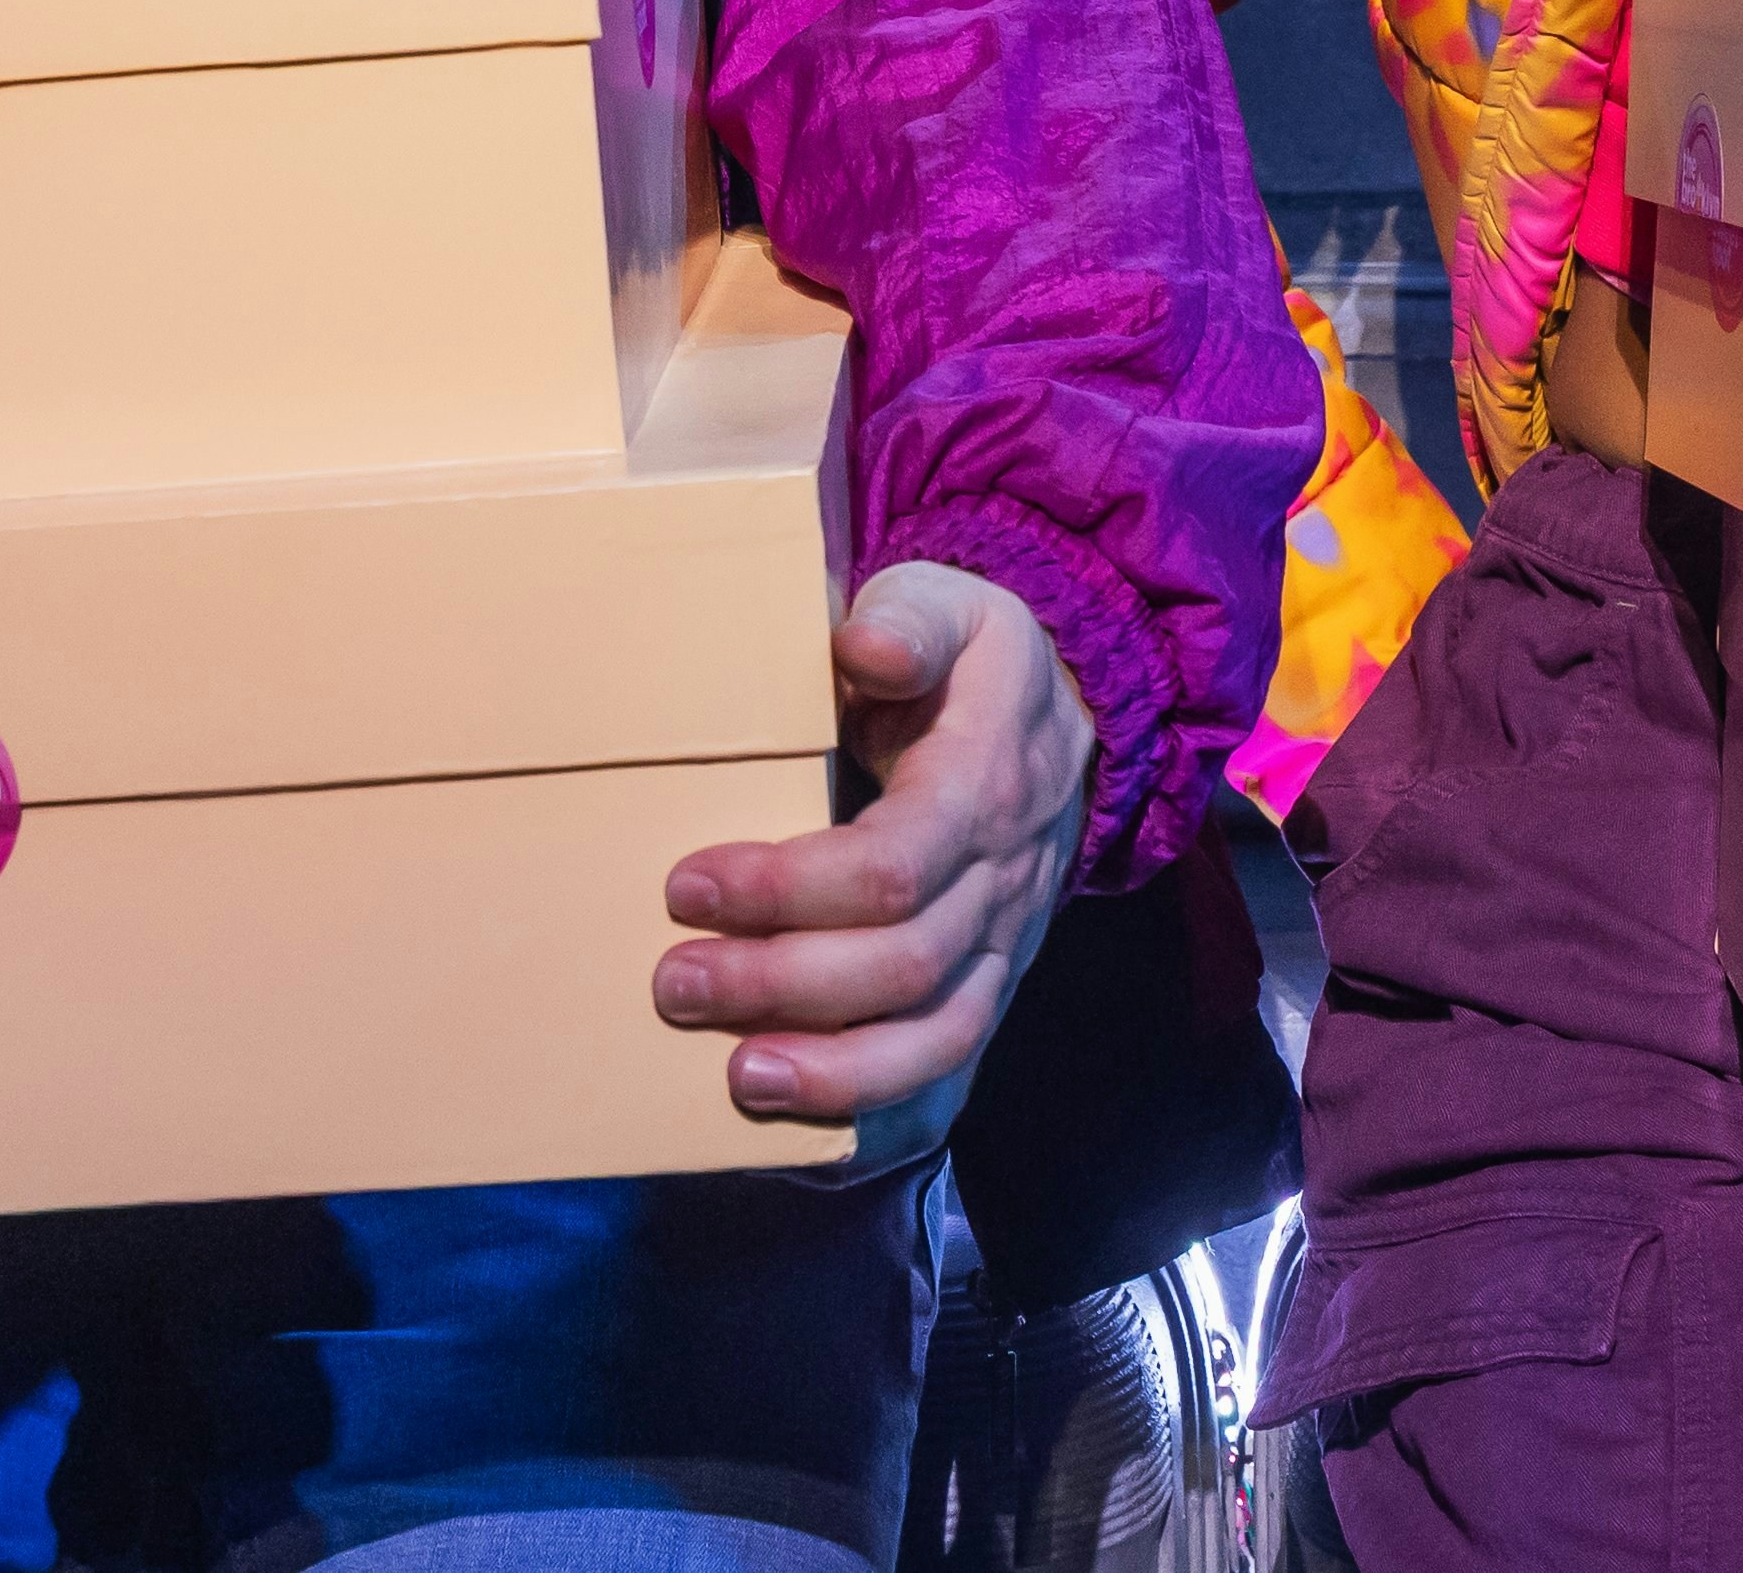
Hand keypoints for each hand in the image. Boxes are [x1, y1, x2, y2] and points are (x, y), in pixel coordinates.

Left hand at [654, 558, 1093, 1122]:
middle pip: (904, 965)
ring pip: (938, 1039)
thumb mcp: (949, 601)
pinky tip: (800, 1141)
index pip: (893, 867)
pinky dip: (880, 1118)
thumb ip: (905, 619)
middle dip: (782, 984)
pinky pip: (950, 1074)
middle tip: (673, 981)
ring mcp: (1003, 948)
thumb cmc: (973, 660)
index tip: (686, 884)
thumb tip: (863, 651)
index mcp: (984, 787)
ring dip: (836, 1074)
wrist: (1069, 713)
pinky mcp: (987, 987)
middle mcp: (1002, 883)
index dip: (787, 890)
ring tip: (738, 1080)